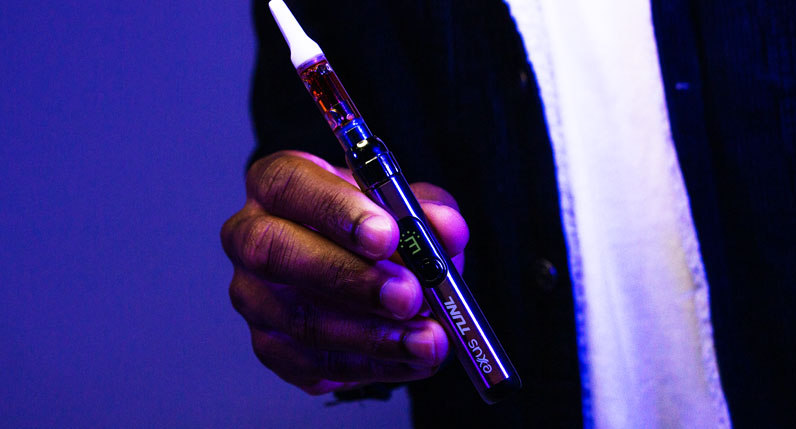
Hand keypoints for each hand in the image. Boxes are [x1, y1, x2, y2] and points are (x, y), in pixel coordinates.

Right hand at [221, 150, 468, 394]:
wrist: (361, 268)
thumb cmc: (374, 227)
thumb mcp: (406, 207)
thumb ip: (426, 211)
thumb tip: (446, 230)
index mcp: (277, 186)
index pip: (287, 185)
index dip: (336, 210)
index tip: (387, 235)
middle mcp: (251, 237)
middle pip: (274, 252)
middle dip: (348, 277)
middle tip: (408, 294)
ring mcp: (255, 297)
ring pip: (299, 320)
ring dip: (373, 335)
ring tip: (428, 338)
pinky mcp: (270, 346)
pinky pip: (314, 364)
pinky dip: (372, 365)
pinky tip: (411, 358)